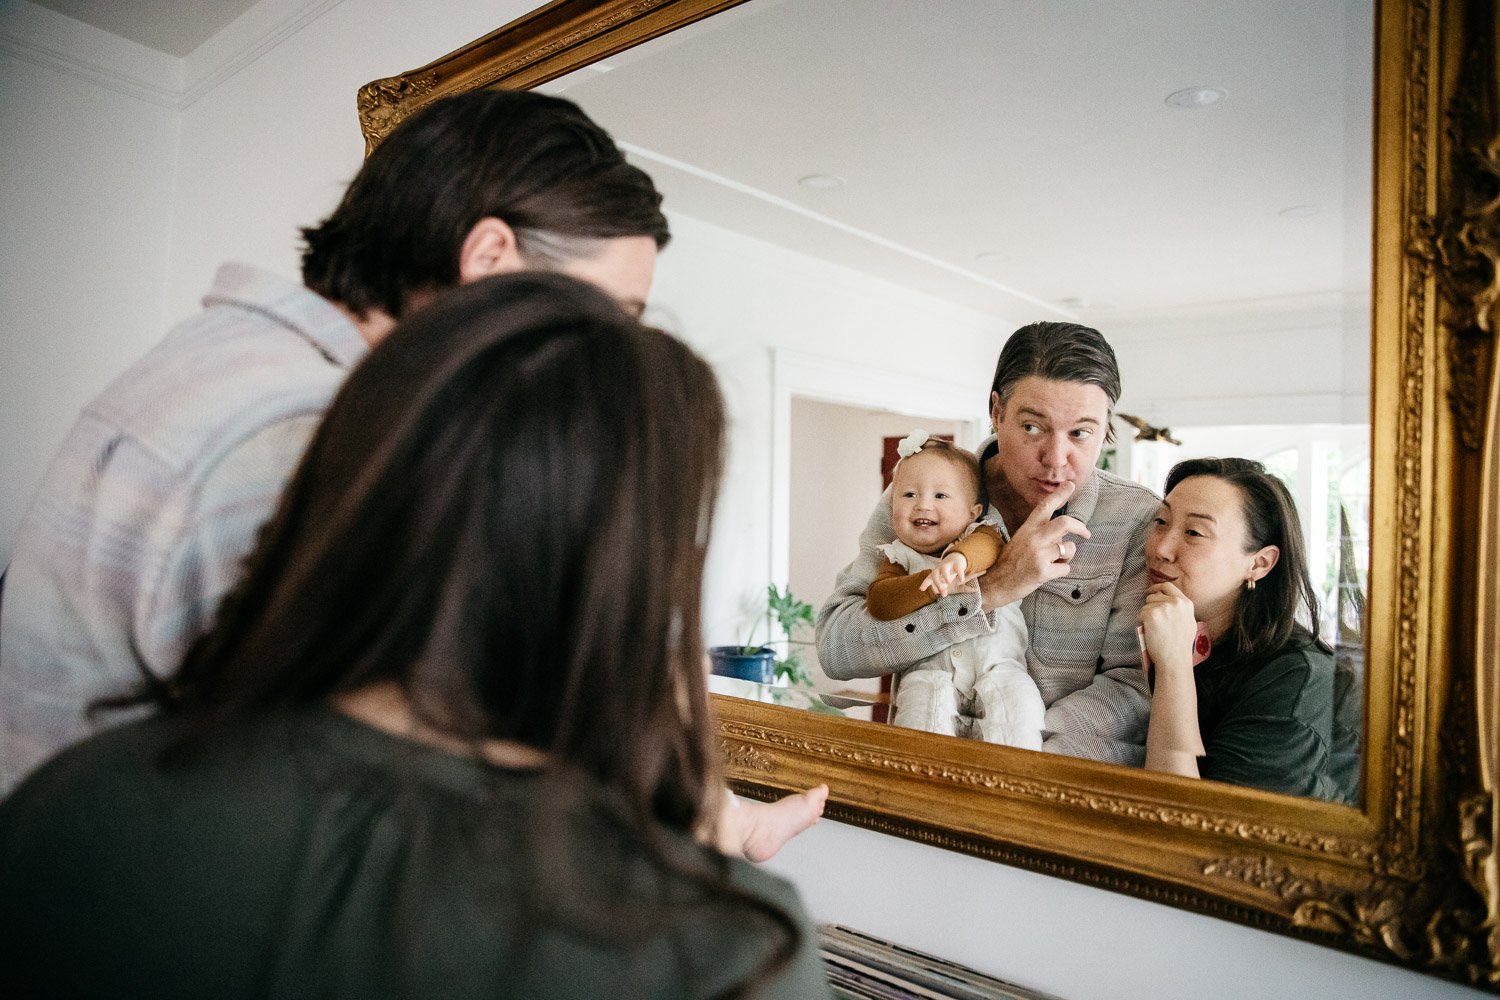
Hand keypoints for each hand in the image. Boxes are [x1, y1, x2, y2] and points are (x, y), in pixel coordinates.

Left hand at [920, 552, 969, 596]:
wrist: (955, 559)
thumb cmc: (946, 573)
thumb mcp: (943, 581)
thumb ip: (942, 589)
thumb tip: (944, 595)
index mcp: (935, 573)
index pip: (928, 578)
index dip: (925, 583)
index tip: (921, 589)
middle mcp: (940, 569)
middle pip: (934, 573)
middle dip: (936, 581)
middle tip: (940, 589)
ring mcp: (948, 565)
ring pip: (944, 569)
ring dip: (945, 576)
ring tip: (948, 582)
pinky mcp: (957, 563)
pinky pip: (958, 568)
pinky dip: (959, 574)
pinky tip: (961, 581)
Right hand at [977, 481, 1090, 608]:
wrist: (995, 583)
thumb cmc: (1009, 562)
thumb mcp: (1020, 540)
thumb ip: (1039, 533)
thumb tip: (1061, 534)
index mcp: (1027, 528)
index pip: (1045, 506)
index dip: (1060, 494)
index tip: (1070, 485)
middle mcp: (1034, 538)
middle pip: (1065, 523)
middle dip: (1080, 526)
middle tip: (1086, 533)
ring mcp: (1039, 554)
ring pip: (1069, 548)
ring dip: (1066, 556)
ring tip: (1054, 562)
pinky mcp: (1043, 571)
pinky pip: (1065, 568)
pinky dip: (1061, 571)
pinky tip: (1048, 573)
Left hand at [1138, 582, 1197, 680]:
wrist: (1174, 658)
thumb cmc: (1180, 644)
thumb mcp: (1188, 622)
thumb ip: (1180, 609)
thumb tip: (1169, 600)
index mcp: (1186, 603)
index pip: (1168, 586)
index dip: (1157, 587)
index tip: (1150, 591)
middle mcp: (1176, 603)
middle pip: (1154, 596)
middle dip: (1149, 605)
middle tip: (1151, 618)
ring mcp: (1164, 608)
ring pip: (1146, 605)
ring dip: (1146, 614)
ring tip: (1154, 628)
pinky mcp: (1152, 614)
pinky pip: (1141, 613)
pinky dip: (1142, 621)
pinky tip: (1149, 630)